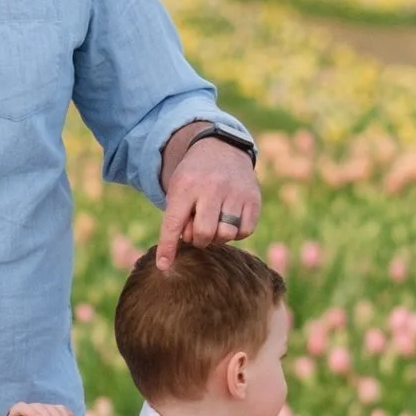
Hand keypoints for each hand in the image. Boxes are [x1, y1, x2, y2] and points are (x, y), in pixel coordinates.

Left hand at [156, 132, 261, 268]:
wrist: (221, 149)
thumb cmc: (194, 179)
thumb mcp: (178, 190)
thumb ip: (177, 219)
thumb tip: (178, 252)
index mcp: (186, 186)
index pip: (174, 223)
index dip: (167, 247)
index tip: (163, 266)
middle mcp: (212, 187)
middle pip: (204, 234)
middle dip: (199, 239)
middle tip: (198, 230)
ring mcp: (235, 192)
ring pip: (226, 234)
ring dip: (218, 236)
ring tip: (215, 223)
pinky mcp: (253, 198)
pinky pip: (244, 231)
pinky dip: (236, 232)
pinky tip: (230, 219)